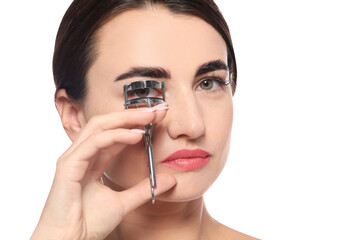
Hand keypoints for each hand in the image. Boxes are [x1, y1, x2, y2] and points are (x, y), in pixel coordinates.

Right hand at [31, 107, 175, 239]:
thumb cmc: (88, 223)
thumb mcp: (124, 202)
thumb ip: (144, 189)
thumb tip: (170, 180)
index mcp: (93, 160)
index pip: (115, 134)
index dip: (136, 124)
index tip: (159, 118)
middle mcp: (83, 155)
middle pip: (107, 124)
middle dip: (133, 115)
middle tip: (158, 110)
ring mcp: (74, 158)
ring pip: (100, 127)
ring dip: (126, 119)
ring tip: (150, 117)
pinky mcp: (68, 165)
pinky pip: (94, 143)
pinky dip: (116, 135)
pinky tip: (136, 135)